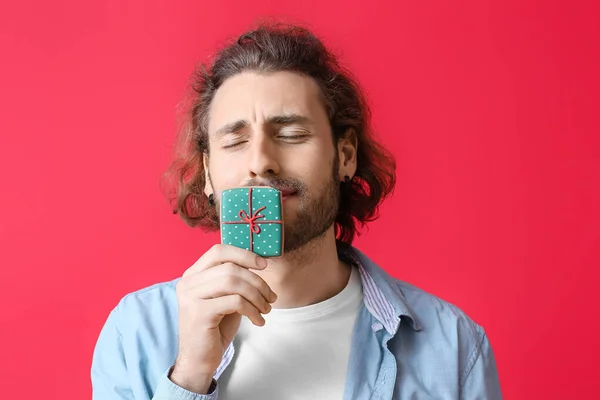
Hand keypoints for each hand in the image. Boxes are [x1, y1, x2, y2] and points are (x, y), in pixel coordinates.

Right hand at [169, 244, 276, 393]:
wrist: (199, 360)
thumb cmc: (215, 327)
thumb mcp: (225, 298)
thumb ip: (234, 280)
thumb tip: (259, 263)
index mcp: (192, 275)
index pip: (218, 251)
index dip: (243, 254)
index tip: (263, 265)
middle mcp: (187, 283)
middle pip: (230, 267)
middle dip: (257, 281)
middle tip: (271, 297)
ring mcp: (191, 298)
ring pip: (233, 282)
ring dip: (257, 296)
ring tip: (266, 309)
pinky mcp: (199, 314)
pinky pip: (235, 302)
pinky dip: (252, 310)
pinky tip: (258, 321)